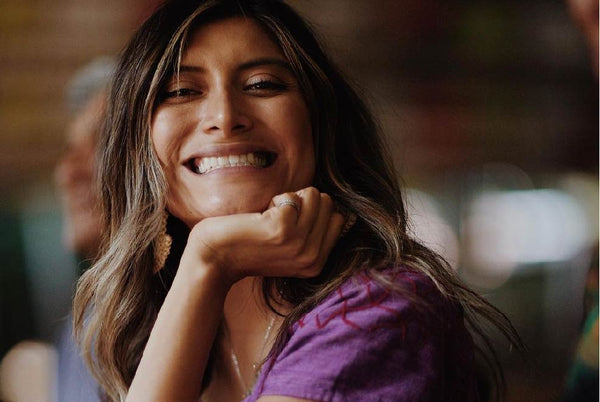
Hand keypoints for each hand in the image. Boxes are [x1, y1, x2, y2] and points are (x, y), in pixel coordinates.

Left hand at [180, 187, 345, 286]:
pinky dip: (275, 199)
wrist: (214, 258)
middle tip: (276, 221)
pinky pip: (293, 196)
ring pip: (314, 195)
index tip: (289, 226)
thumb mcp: (288, 249)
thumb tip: (331, 204)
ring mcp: (299, 243)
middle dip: (302, 203)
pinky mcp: (283, 228)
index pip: (337, 218)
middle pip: (327, 203)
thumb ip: (311, 234)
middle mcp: (312, 256)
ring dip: (289, 199)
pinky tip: (259, 218)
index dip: (312, 211)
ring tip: (268, 218)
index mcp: (317, 263)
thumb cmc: (248, 247)